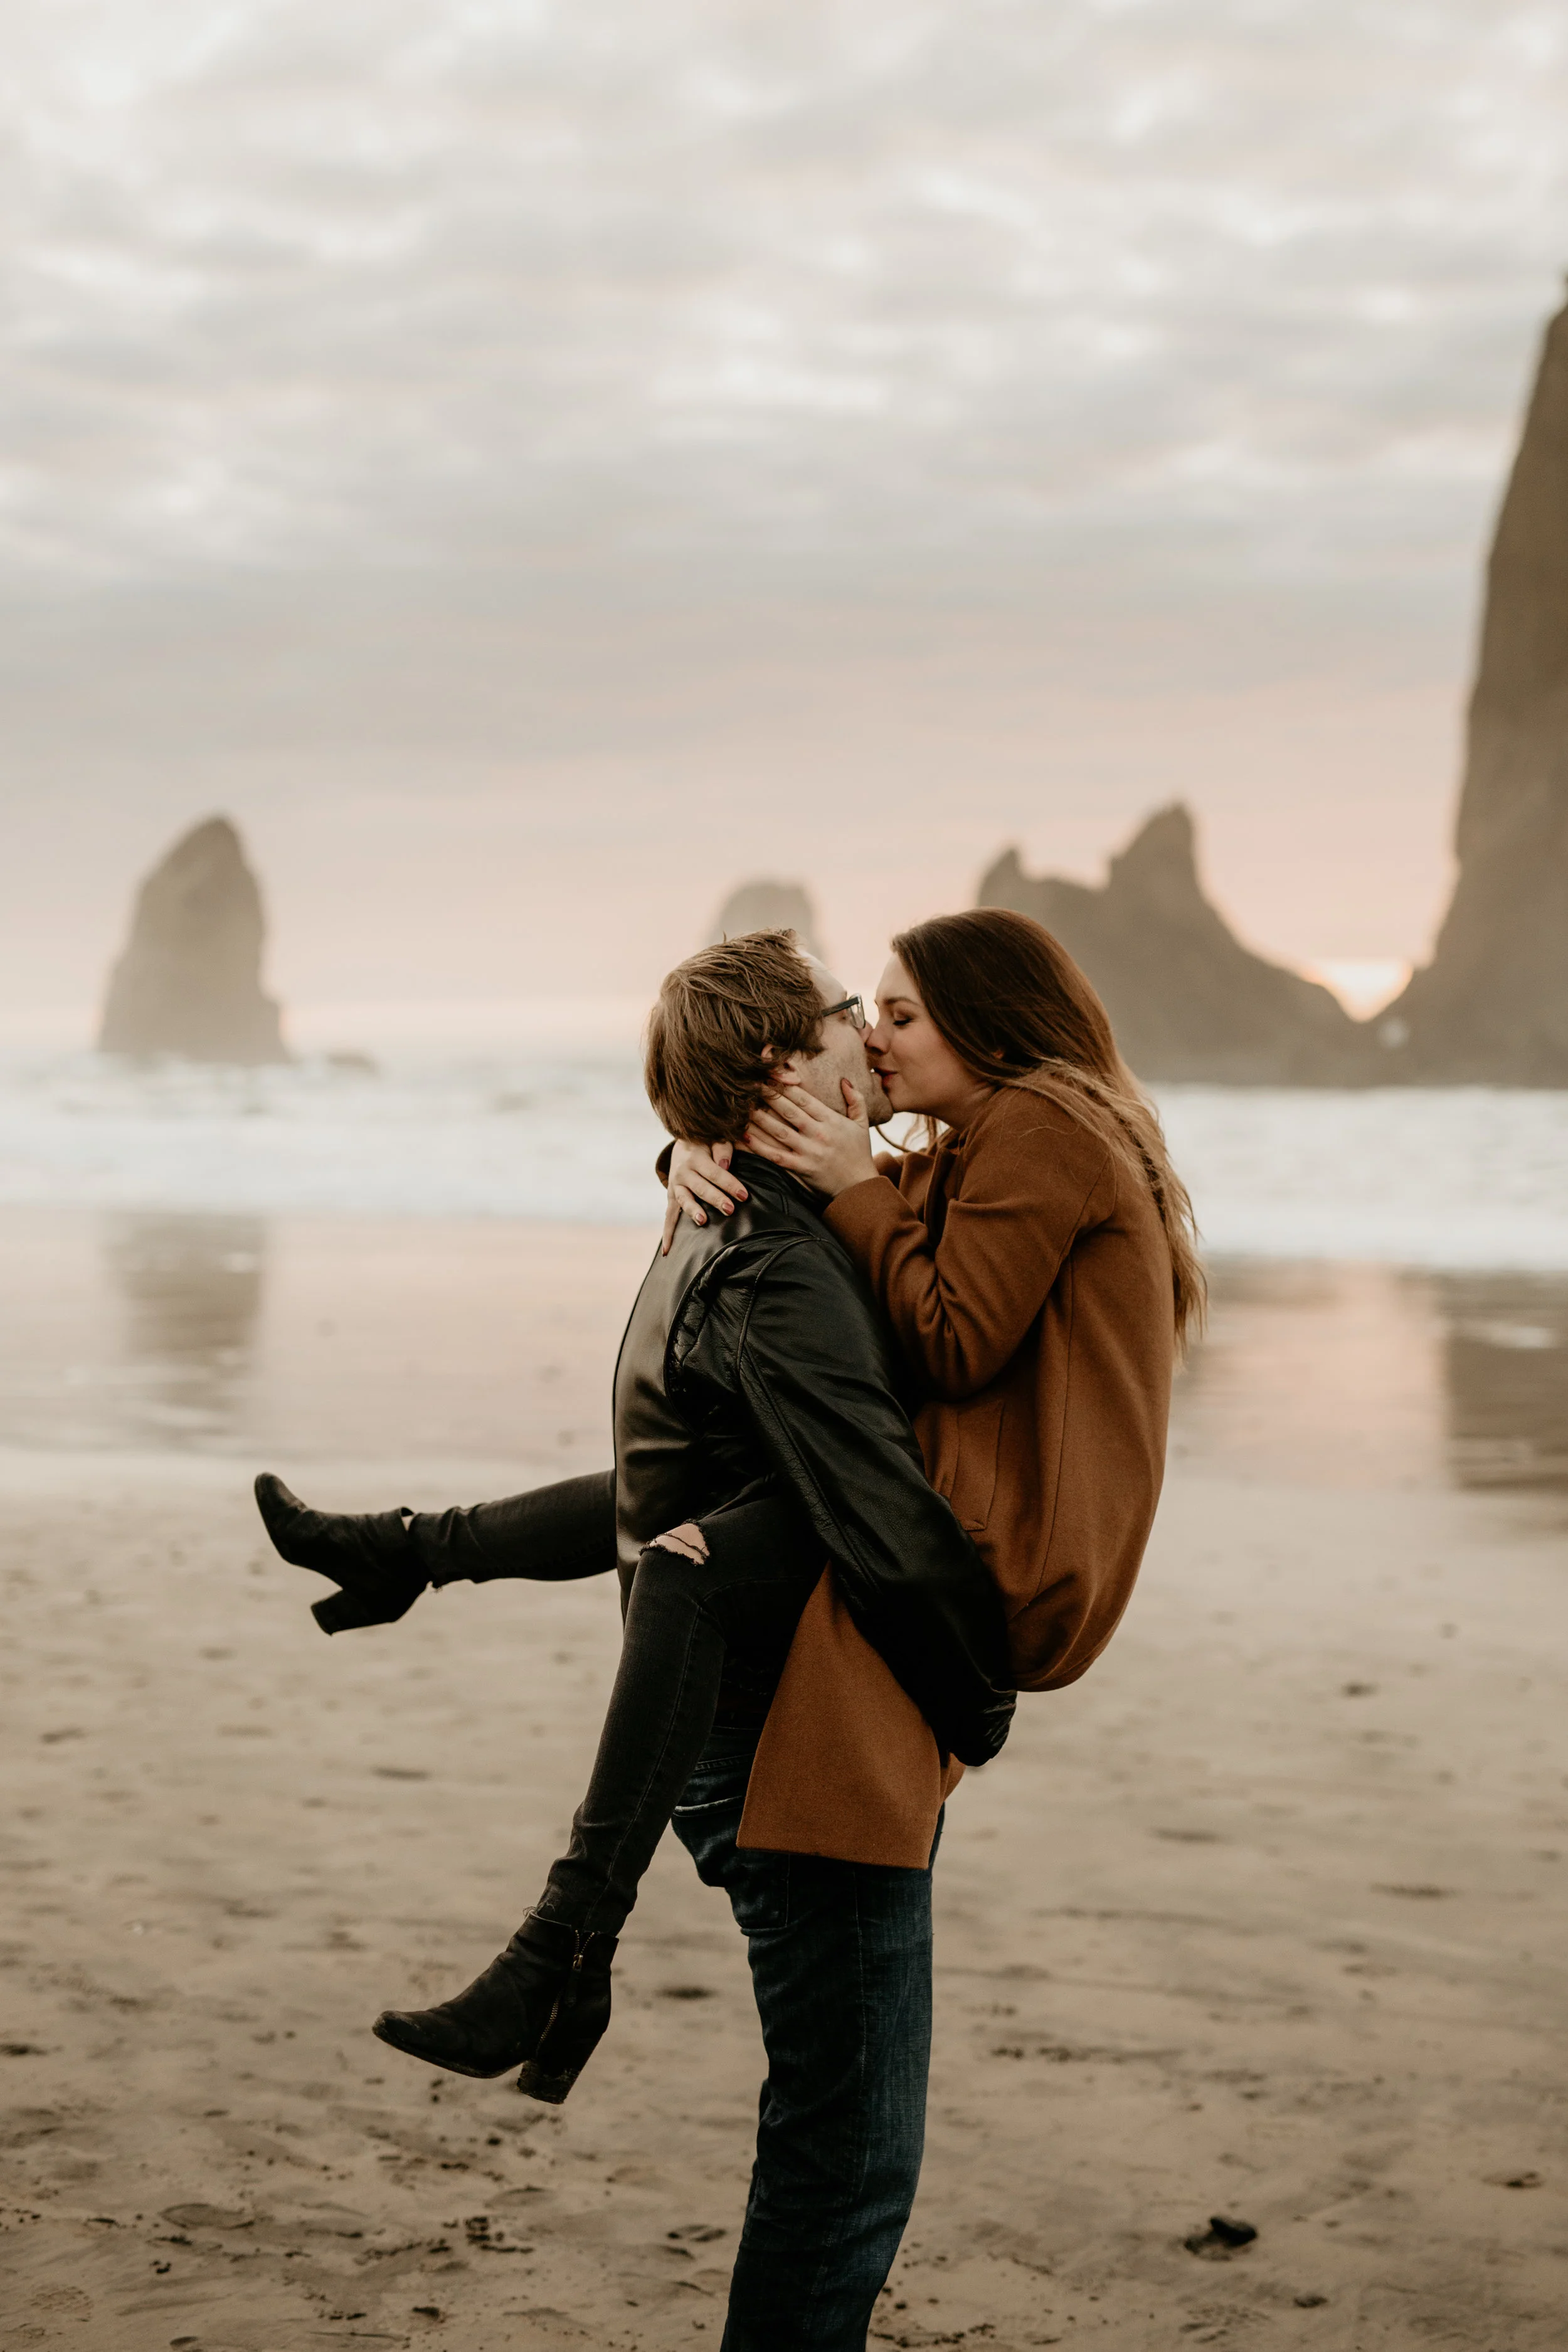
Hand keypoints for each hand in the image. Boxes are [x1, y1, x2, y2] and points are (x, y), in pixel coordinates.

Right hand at [661, 1137, 748, 1254]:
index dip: (730, 1183)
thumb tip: (726, 1165)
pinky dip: (668, 1233)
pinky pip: (669, 1215)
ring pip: (684, 1200)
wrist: (683, 1144)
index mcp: (696, 1158)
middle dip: (716, 1199)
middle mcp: (683, 1172)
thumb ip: (722, 1149)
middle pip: (701, 1187)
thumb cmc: (707, 1143)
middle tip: (730, 1209)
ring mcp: (675, 1186)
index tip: (744, 1195)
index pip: (715, 1172)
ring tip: (703, 1221)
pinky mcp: (672, 1196)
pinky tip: (667, 1250)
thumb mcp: (715, 1139)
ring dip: (694, 1211)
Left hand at [743, 1080, 877, 1198]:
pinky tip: (745, 1136)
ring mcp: (808, 1152)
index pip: (804, 1099)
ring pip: (779, 1131)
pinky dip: (760, 1146)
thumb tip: (844, 1080)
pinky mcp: (801, 1168)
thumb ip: (856, 1100)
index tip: (769, 1076)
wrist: (859, 1187)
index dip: (785, 1086)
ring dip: (759, 1118)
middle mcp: (818, 1134)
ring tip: (742, 1106)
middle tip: (750, 1084)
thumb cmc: (860, 1153)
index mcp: (831, 1120)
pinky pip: (776, 1155)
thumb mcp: (862, 1124)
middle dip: (768, 1096)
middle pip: (788, 1111)